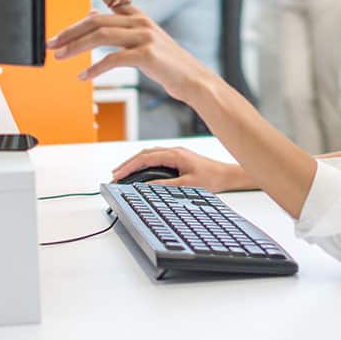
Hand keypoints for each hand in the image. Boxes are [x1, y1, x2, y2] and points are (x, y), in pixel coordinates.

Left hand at [46, 0, 210, 102]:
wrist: (193, 80)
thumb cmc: (167, 64)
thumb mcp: (145, 41)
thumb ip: (122, 28)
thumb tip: (92, 19)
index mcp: (139, 16)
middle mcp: (141, 22)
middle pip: (96, 20)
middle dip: (69, 31)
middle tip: (50, 43)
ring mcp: (145, 37)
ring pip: (100, 36)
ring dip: (75, 47)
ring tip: (59, 57)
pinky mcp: (147, 55)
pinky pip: (112, 59)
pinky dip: (94, 69)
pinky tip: (84, 77)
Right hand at [111, 146, 253, 191]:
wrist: (226, 175)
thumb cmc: (211, 178)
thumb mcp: (187, 185)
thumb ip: (166, 185)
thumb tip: (146, 188)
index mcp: (175, 154)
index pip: (145, 158)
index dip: (129, 166)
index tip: (117, 175)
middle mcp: (174, 151)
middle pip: (144, 154)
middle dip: (128, 164)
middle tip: (114, 175)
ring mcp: (176, 153)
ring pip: (149, 154)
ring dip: (135, 162)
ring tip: (123, 172)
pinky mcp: (178, 158)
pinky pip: (156, 157)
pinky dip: (144, 162)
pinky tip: (140, 170)